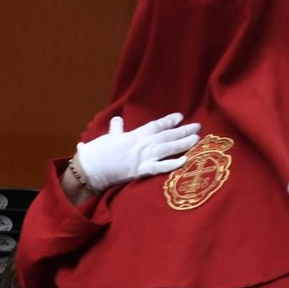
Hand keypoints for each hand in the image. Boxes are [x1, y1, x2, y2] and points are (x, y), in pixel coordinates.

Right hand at [74, 113, 199, 189]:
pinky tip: (185, 161)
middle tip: (198, 127)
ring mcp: (143, 157)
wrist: (90, 167)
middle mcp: (142, 144)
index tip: (180, 117)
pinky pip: (160, 167)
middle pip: (167, 135)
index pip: (156, 125)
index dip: (169, 121)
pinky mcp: (141, 170)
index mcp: (134, 135)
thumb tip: (117, 119)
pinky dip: (173, 164)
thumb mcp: (108, 137)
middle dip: (183, 130)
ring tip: (196, 139)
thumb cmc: (98, 152)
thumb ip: (116, 129)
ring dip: (183, 143)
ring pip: (167, 148)